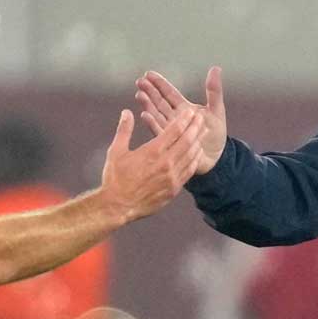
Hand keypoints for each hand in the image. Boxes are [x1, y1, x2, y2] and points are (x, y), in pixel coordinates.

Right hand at [100, 107, 205, 222]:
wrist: (118, 206)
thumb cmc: (115, 178)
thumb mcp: (116, 152)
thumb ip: (124, 130)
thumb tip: (127, 112)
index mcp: (152, 152)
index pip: (174, 131)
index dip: (184, 120)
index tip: (191, 112)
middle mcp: (165, 163)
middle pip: (187, 141)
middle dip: (195, 128)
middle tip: (201, 118)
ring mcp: (172, 177)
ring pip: (191, 156)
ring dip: (198, 142)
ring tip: (203, 133)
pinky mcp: (174, 189)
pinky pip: (188, 171)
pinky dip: (194, 160)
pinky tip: (197, 154)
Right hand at [135, 67, 227, 175]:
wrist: (217, 157)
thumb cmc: (215, 133)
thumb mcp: (217, 110)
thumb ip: (214, 91)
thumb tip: (216, 68)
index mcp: (184, 109)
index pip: (169, 93)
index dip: (159, 84)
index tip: (148, 74)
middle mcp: (175, 119)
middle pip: (160, 103)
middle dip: (149, 92)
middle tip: (139, 82)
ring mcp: (172, 130)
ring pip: (157, 116)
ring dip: (148, 105)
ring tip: (140, 95)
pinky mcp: (171, 143)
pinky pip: (160, 133)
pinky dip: (152, 124)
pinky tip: (145, 115)